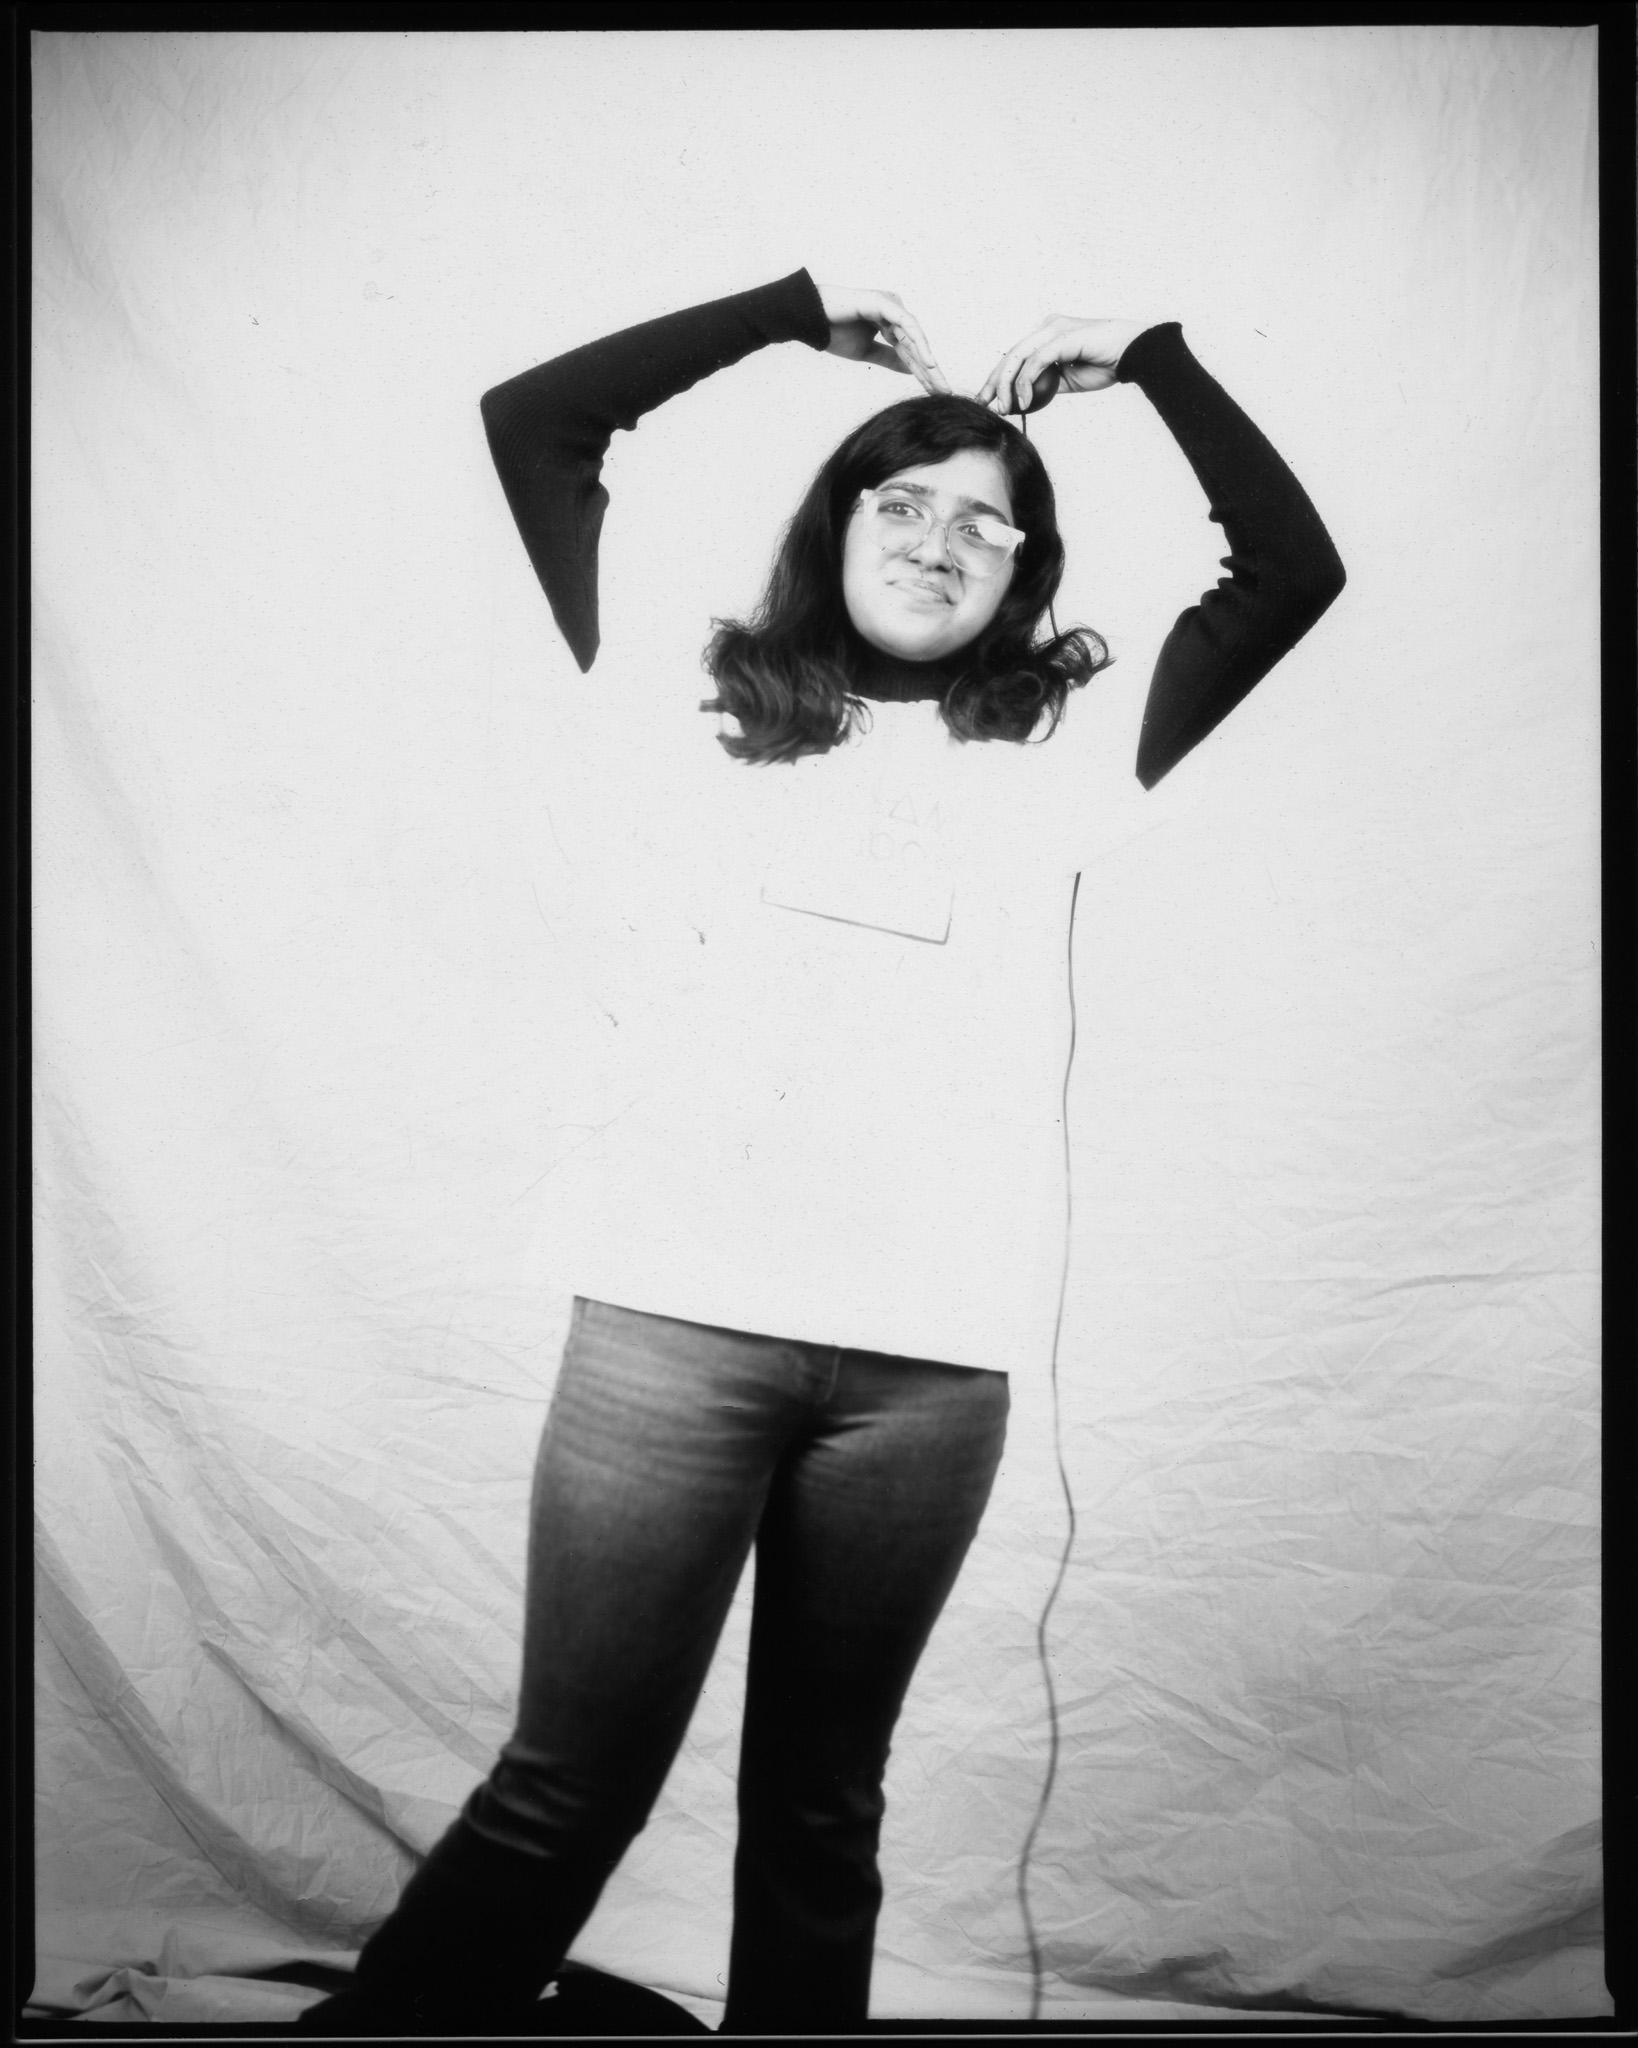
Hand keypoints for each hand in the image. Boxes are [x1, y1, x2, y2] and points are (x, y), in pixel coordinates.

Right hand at [815, 283, 950, 394]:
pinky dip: (918, 343)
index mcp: (889, 324)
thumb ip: (890, 359)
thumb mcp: (867, 352)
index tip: (935, 393)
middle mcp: (893, 312)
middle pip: (916, 345)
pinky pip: (906, 324)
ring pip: (914, 337)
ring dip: (927, 360)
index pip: (909, 352)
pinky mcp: (884, 302)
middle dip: (930, 370)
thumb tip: (912, 371)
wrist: (811, 320)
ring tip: (937, 381)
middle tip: (944, 391)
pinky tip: (928, 361)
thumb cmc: (834, 333)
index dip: (922, 373)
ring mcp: (890, 305)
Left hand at [977, 315, 1153, 413]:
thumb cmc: (1106, 365)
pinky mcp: (1062, 337)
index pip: (1016, 356)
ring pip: (1018, 357)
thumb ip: (1047, 383)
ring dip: (1006, 386)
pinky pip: (1035, 362)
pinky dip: (1025, 383)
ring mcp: (1054, 329)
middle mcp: (1048, 327)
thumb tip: (1024, 399)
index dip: (999, 378)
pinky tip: (1023, 402)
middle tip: (984, 404)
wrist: (1133, 355)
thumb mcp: (1069, 380)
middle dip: (994, 382)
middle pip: (1011, 355)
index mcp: (1048, 334)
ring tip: (1004, 408)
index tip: (989, 401)